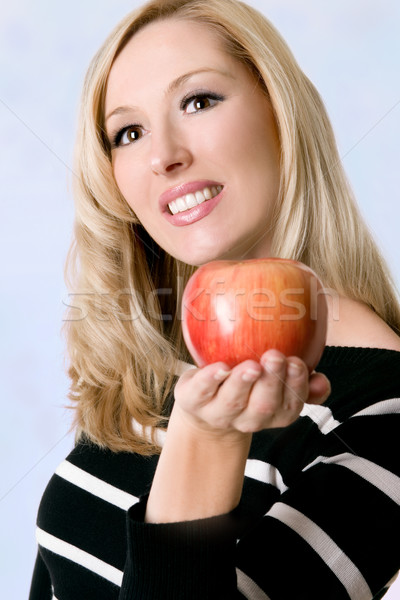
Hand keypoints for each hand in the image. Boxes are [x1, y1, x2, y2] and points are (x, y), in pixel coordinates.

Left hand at [173, 349, 329, 437]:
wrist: (205, 405)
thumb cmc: (249, 385)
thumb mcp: (277, 384)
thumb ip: (303, 380)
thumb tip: (322, 381)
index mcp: (272, 414)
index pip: (290, 406)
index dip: (295, 386)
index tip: (296, 362)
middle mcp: (246, 419)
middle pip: (263, 406)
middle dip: (271, 382)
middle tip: (275, 356)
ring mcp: (218, 413)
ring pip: (233, 402)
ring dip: (243, 383)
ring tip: (251, 365)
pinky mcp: (193, 400)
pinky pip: (202, 391)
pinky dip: (210, 379)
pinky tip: (220, 367)